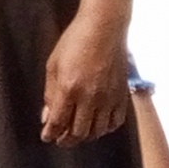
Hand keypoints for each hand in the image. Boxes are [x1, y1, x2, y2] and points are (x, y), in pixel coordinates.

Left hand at [40, 13, 136, 144]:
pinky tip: (98, 126)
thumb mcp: (53, 65)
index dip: (51, 133)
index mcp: (70, 89)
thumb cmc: (75, 41)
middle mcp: (91, 98)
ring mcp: (109, 98)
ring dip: (85, 137)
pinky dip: (105, 129)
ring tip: (77, 134)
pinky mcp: (122, 95)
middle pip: (79, 132)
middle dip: (66, 139)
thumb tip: (47, 116)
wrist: (104, 28)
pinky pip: (115, 122)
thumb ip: (50, 94)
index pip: (59, 122)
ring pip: (98, 131)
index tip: (47, 136)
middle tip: (60, 140)